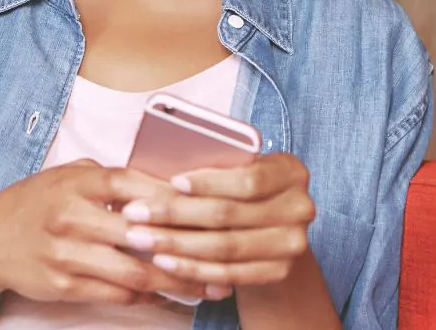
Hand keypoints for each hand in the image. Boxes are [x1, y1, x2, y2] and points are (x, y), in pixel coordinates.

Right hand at [0, 159, 230, 305]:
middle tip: (225, 255)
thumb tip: (166, 182)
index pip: (138, 186)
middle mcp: (72, 215)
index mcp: (79, 181)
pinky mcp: (63, 285)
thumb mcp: (68, 176)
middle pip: (144, 233)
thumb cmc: (36, 204)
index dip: (178, 199)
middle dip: (189, 246)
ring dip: (176, 280)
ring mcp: (67, 252)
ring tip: (207, 284)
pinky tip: (168, 295)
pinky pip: (116, 293)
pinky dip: (146, 295)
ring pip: (135, 270)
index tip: (213, 209)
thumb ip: (111, 178)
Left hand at [116, 153, 314, 287]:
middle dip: (175, 213)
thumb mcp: (239, 166)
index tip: (172, 181)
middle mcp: (300, 208)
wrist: (272, 229)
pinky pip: (229, 273)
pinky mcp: (278, 272)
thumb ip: (216, 161)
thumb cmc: (242, 186)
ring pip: (225, 247)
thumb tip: (161, 164)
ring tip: (140, 238)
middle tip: (135, 212)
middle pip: (230, 214)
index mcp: (291, 171)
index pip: (249, 178)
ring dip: (177, 244)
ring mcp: (293, 244)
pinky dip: (193, 268)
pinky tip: (164, 261)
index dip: (209, 182)